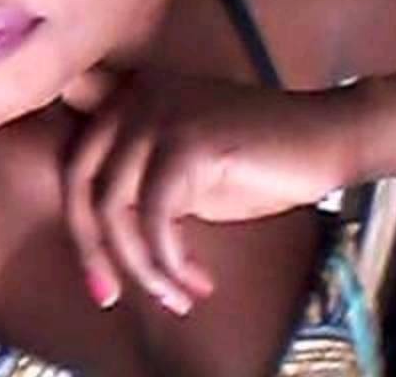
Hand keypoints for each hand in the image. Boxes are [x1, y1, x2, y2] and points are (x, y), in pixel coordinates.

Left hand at [63, 69, 355, 314]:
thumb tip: (95, 236)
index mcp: (126, 98)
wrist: (323, 138)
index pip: (72, 154)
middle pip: (77, 177)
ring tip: (172, 296)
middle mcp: (133, 97)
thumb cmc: (253, 160)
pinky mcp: (188, 140)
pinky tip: (193, 281)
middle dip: (90, 247)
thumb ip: (134, 182)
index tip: (96, 268)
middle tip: (109, 294)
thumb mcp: (178, 171)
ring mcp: (158, 113)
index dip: (73, 212)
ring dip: (138, 264)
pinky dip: (168, 259)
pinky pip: (155, 213)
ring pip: (113, 202)